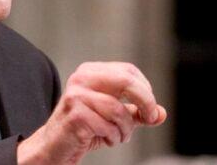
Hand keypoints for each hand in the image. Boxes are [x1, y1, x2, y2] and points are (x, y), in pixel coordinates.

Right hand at [17, 62, 166, 163]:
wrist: (54, 145)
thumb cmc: (84, 128)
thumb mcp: (115, 118)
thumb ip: (136, 113)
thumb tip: (161, 113)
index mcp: (91, 71)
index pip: (128, 71)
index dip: (146, 90)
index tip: (150, 110)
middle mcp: (82, 78)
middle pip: (126, 80)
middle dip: (145, 101)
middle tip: (150, 117)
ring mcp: (76, 95)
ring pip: (119, 109)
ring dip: (126, 129)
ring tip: (118, 136)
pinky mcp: (75, 114)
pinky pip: (108, 126)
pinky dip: (113, 137)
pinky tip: (104, 139)